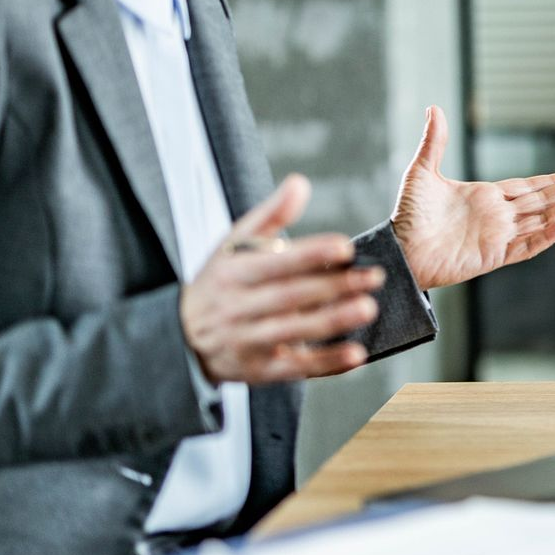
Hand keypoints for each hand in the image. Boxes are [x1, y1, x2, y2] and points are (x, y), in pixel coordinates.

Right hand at [182, 175, 386, 383]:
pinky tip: (357, 353)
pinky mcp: (260, 371)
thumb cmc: (220, 283)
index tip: (345, 247)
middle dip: (334, 286)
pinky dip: (328, 363)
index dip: (310, 254)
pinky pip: (297, 368)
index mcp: (233, 273)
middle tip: (374, 277)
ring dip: (333, 321)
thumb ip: (271, 215)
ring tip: (368, 308)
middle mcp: (237, 307)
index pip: (274, 262)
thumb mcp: (233, 246)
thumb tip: (300, 183)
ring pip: (293, 331)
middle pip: (289, 296)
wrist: (181, 337)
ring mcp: (247, 341)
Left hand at [391, 106, 554, 289]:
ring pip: (541, 222)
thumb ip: (435, 142)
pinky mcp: (495, 255)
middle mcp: (498, 217)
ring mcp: (499, 237)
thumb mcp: (422, 171)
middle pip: (542, 202)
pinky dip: (547, 235)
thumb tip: (434, 107)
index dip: (552, 182)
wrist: (400, 248)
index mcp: (486, 197)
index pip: (527, 188)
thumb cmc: (408, 215)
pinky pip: (527, 246)